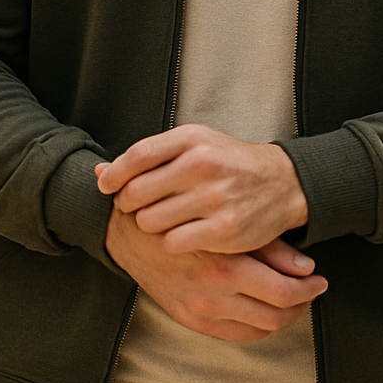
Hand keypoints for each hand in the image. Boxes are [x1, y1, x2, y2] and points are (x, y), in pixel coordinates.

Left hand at [95, 125, 308, 255]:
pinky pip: (173, 242)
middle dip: (129, 203)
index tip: (106, 186)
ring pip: (151, 221)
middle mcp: (202, 166)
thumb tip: (99, 172)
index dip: (114, 174)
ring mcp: (213, 199)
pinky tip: (182, 234)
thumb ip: (152, 155)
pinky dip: (172, 242)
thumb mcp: (197, 144)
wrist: (283, 184)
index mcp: (192, 140)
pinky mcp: (223, 230)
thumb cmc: (231, 163)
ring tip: (163, 220)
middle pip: (137, 192)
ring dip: (150, 224)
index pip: (137, 156)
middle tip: (137, 206)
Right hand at [105, 201, 326, 342]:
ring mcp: (197, 311)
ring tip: (293, 300)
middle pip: (275, 316)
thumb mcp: (225, 222)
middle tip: (312, 290)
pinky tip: (265, 311)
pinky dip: (257, 328)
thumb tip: (307, 268)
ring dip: (283, 318)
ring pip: (257, 329)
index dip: (309, 290)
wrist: (126, 230)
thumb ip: (269, 246)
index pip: (283, 293)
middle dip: (301, 305)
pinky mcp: (186, 318)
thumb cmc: (180, 214)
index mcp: (224, 266)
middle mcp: (211, 295)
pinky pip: (234, 336)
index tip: (319, 280)